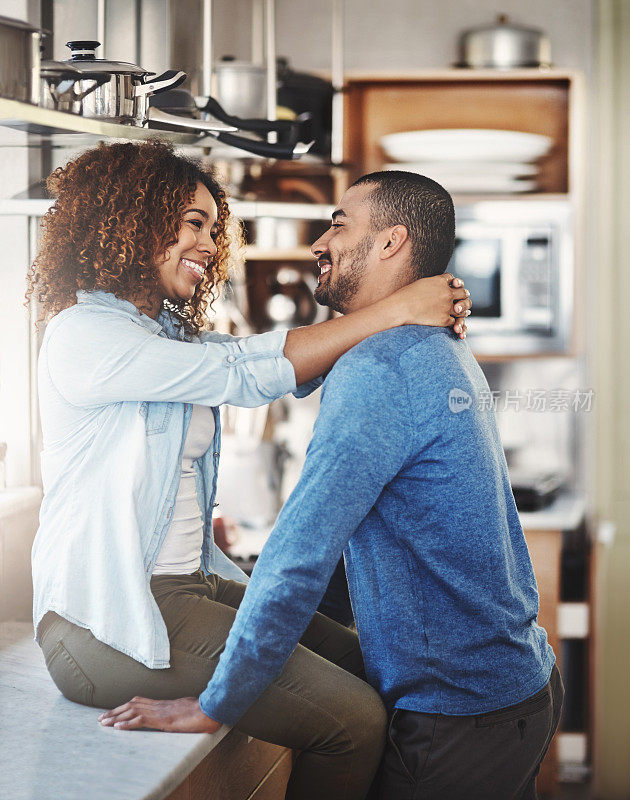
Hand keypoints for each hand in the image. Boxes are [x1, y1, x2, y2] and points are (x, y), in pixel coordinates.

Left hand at [98, 696, 221, 732]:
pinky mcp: (163, 719)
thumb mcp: (188, 708)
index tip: (114, 712)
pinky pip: (141, 720)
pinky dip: (127, 723)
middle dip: (115, 711)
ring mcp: (160, 711)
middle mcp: (159, 705)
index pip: (140, 702)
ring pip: (132, 711)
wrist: (211, 709)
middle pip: (132, 705)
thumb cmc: (203, 710)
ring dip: (116, 716)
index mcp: (164, 703)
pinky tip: (118, 727)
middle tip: (101, 718)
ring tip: (104, 722)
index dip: (125, 706)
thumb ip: (179, 710)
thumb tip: (178, 713)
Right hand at [394, 273, 471, 338]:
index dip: (454, 283)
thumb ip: (431, 284)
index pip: (453, 279)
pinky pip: (455, 321)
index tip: (454, 286)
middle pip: (463, 292)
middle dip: (463, 295)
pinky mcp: (444, 320)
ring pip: (462, 308)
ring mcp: (447, 306)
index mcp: (440, 281)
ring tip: (460, 311)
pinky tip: (453, 323)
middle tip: (462, 298)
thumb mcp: (420, 284)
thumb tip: (434, 286)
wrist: (400, 308)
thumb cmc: (405, 296)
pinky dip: (454, 322)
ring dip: (462, 310)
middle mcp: (446, 293)